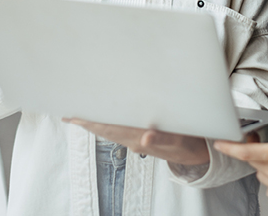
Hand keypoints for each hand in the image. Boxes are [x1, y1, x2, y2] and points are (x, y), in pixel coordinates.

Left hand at [63, 118, 209, 165]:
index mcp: (139, 138)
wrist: (198, 155)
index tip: (73, 116)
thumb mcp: (180, 140)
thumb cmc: (189, 144)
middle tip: (69, 112)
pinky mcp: (143, 137)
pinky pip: (120, 129)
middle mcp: (134, 139)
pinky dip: (109, 123)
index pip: (108, 128)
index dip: (90, 122)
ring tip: (82, 113)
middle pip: (105, 130)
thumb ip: (162, 138)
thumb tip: (145, 137)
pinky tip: (107, 117)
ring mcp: (137, 139)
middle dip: (87, 121)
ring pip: (111, 130)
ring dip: (96, 122)